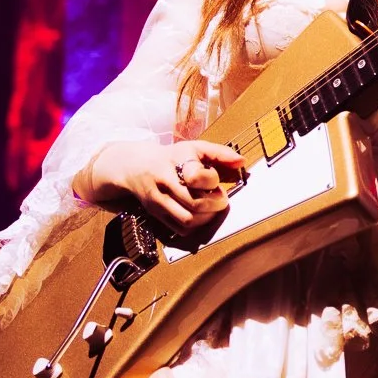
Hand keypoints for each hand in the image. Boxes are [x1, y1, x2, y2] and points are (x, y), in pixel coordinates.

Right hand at [82, 137, 245, 231]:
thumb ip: (220, 153)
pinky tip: (200, 215)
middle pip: (194, 203)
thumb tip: (241, 161)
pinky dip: (196, 226)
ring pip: (187, 219)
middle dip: (215, 204)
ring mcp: (158, 200)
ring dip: (207, 217)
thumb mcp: (194, 148)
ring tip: (211, 207)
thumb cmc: (171, 157)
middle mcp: (164, 181)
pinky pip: (180, 229)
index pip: (196, 176)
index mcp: (175, 160)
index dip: (212, 181)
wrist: (135, 167)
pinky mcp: (156, 214)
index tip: (216, 180)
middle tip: (220, 199)